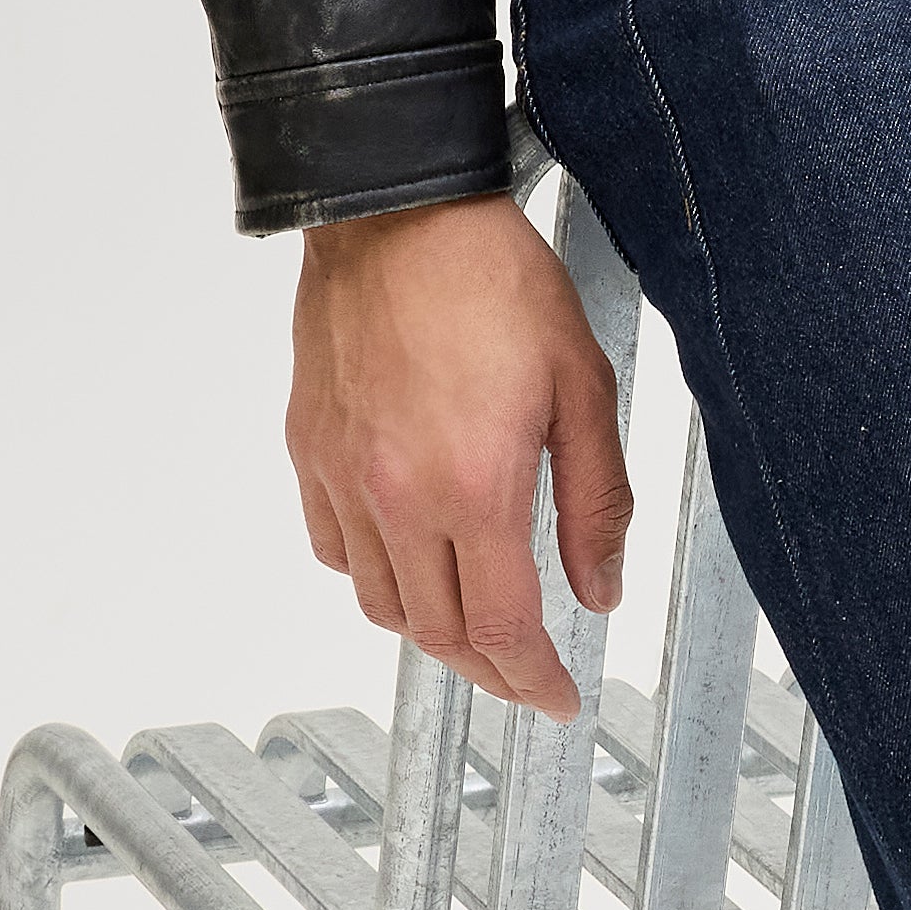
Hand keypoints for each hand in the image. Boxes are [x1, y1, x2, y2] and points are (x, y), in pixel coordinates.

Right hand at [286, 192, 631, 721]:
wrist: (394, 210)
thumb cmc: (491, 279)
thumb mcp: (582, 385)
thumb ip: (596, 501)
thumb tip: (600, 589)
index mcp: (474, 488)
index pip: (501, 629)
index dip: (533, 681)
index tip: (558, 699)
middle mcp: (398, 497)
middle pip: (438, 632)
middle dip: (489, 668)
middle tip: (526, 670)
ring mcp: (344, 477)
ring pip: (380, 602)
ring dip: (431, 630)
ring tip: (472, 620)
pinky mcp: (310, 449)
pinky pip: (335, 548)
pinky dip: (374, 574)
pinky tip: (408, 554)